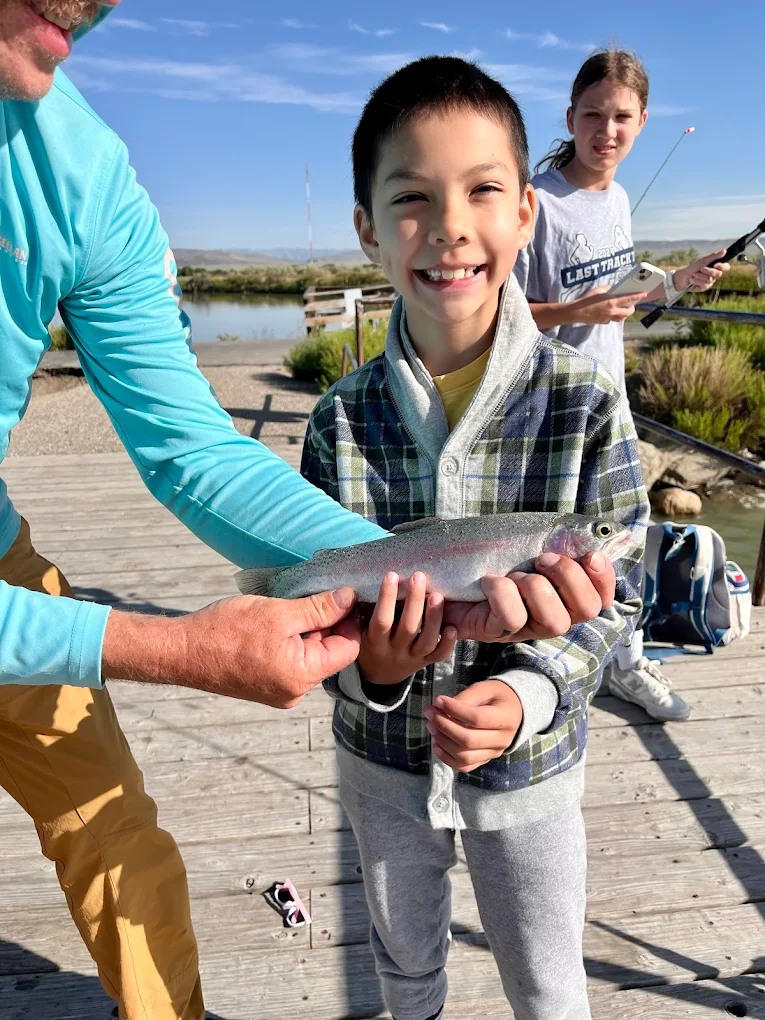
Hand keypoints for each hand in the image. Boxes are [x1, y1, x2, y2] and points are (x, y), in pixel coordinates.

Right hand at [103, 588, 362, 708]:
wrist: (182, 651)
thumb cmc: (226, 631)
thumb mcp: (278, 613)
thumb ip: (319, 608)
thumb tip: (350, 597)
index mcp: (301, 677)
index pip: (347, 648)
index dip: (352, 619)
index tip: (353, 594)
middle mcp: (294, 691)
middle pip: (330, 652)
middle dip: (331, 622)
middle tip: (326, 592)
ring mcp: (279, 691)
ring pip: (310, 655)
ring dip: (310, 629)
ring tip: (299, 603)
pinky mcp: (266, 685)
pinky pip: (292, 660)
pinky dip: (294, 640)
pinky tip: (283, 619)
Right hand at [356, 572, 457, 685]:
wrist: (379, 674)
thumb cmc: (368, 640)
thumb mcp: (360, 628)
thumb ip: (365, 609)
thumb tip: (366, 579)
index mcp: (375, 641)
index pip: (381, 620)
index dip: (386, 598)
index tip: (392, 575)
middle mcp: (395, 651)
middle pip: (408, 628)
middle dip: (414, 601)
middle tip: (418, 577)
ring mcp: (412, 658)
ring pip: (426, 642)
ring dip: (434, 619)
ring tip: (438, 595)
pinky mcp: (426, 662)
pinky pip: (439, 656)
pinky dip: (448, 643)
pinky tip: (453, 627)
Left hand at [424, 680, 522, 771]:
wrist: (512, 711)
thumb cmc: (496, 696)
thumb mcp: (485, 688)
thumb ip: (465, 698)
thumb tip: (441, 708)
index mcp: (506, 718)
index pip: (477, 719)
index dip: (454, 710)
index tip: (438, 700)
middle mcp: (503, 740)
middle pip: (468, 740)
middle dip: (444, 726)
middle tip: (429, 712)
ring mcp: (494, 753)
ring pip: (464, 756)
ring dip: (442, 741)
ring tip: (431, 725)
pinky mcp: (485, 760)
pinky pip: (464, 766)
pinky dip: (447, 758)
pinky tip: (436, 744)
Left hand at [441, 550, 614, 641]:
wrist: (442, 571)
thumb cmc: (490, 556)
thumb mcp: (526, 546)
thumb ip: (557, 542)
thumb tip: (596, 529)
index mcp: (564, 596)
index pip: (602, 598)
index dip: (604, 579)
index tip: (590, 555)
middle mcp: (552, 616)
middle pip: (587, 610)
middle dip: (569, 578)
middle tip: (541, 559)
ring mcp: (527, 629)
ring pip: (554, 621)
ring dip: (536, 588)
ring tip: (515, 574)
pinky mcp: (498, 632)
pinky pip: (513, 618)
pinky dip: (501, 593)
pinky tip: (488, 582)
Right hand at [569, 285, 646, 324]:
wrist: (576, 312)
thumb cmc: (586, 300)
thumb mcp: (597, 290)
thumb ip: (607, 289)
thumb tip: (612, 289)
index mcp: (611, 301)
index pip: (628, 299)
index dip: (638, 296)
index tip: (644, 294)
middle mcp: (612, 311)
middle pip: (628, 312)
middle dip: (632, 308)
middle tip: (632, 304)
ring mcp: (608, 318)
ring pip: (622, 318)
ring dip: (625, 314)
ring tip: (624, 309)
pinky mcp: (604, 322)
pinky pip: (613, 319)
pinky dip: (614, 316)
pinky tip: (612, 312)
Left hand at [673, 249, 729, 292]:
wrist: (682, 277)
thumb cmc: (693, 268)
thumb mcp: (703, 261)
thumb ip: (714, 256)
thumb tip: (724, 250)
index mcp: (715, 268)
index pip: (726, 267)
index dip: (723, 266)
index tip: (716, 265)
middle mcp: (714, 275)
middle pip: (718, 274)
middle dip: (708, 271)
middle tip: (701, 269)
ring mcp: (710, 282)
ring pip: (709, 280)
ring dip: (699, 276)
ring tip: (694, 275)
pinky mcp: (704, 288)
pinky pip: (704, 285)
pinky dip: (696, 281)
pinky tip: (692, 280)